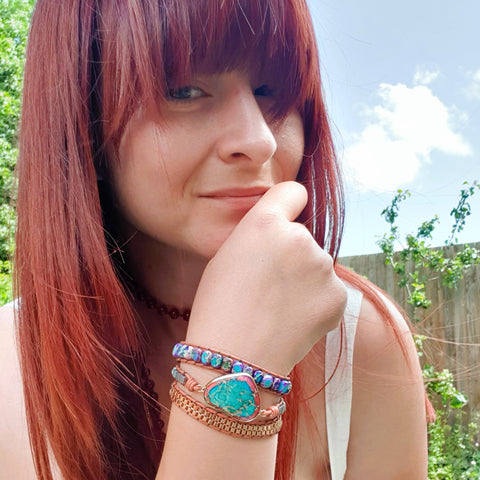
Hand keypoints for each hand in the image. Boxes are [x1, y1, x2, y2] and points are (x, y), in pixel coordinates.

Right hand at [186, 181, 346, 374]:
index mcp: (266, 222)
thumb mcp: (226, 255)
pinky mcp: (338, 296)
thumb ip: (257, 233)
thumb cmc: (219, 306)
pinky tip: (293, 319)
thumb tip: (280, 230)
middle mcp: (300, 237)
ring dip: (304, 278)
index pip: (292, 192)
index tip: (284, 219)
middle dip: (290, 252)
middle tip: (267, 284)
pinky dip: (315, 302)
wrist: (234, 358)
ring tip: (278, 307)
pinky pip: (328, 290)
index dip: (287, 205)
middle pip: (301, 235)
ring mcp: (323, 268)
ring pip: (315, 264)